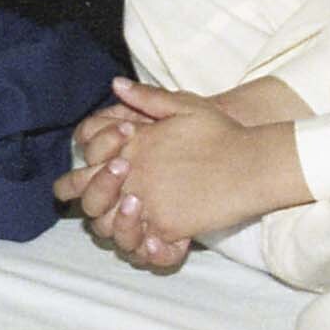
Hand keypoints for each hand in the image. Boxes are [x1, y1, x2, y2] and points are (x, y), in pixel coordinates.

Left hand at [72, 79, 299, 270]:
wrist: (252, 164)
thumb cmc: (222, 133)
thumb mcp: (184, 105)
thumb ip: (146, 98)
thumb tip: (116, 84)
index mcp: (131, 146)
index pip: (87, 163)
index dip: (77, 176)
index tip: (82, 180)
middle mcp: (133, 176)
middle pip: (90, 199)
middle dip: (88, 204)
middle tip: (98, 207)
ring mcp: (149, 204)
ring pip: (110, 227)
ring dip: (113, 226)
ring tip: (127, 221)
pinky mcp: (168, 227)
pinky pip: (142, 244)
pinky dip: (142, 245)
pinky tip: (151, 239)